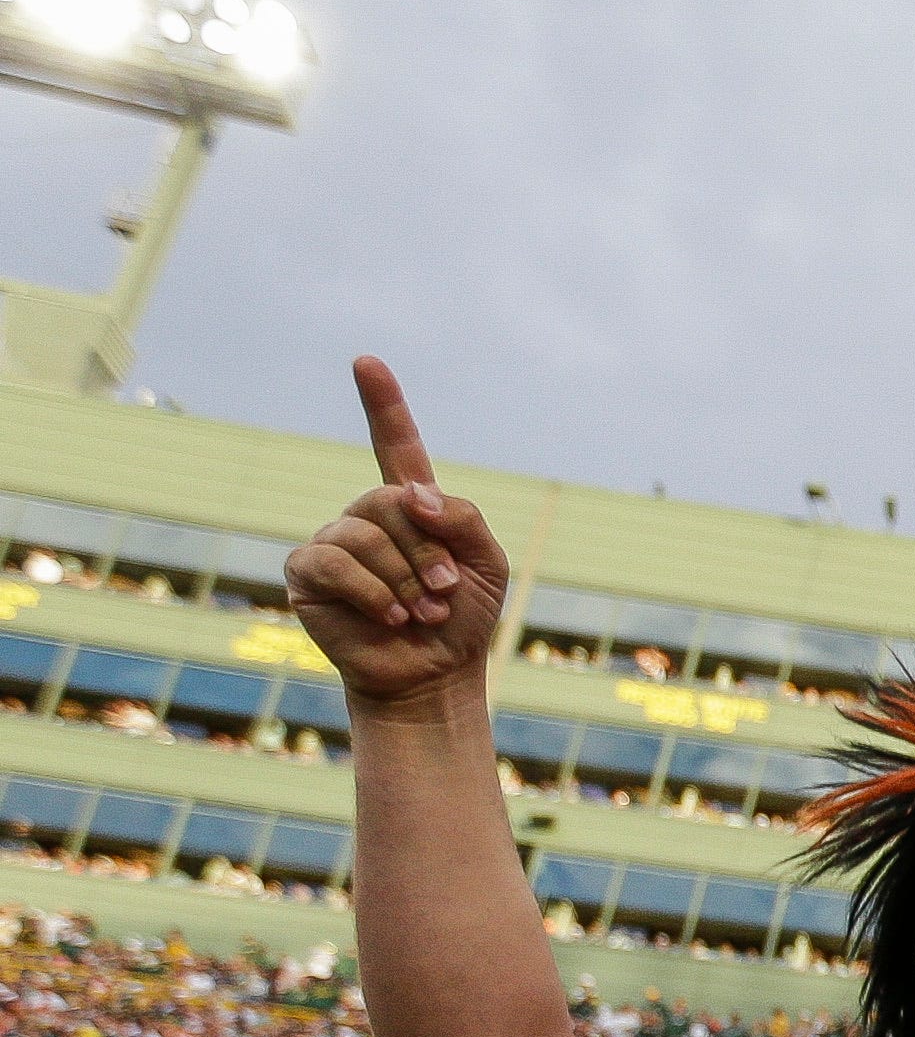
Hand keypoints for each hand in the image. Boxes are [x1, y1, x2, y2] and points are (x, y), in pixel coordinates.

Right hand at [285, 360, 509, 710]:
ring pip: (363, 533)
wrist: (433, 674)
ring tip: (422, 613)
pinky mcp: (306, 574)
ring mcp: (333, 542)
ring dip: (405, 579)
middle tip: (445, 593)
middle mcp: (367, 517)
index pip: (395, 445)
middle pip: (390, 500)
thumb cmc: (462, 619)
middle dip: (427, 550)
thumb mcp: (487, 564)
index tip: (366, 362)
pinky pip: (333, 562)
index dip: (383, 404)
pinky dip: (371, 592)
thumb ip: (463, 518)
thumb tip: (412, 494)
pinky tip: (390, 617)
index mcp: (412, 507)